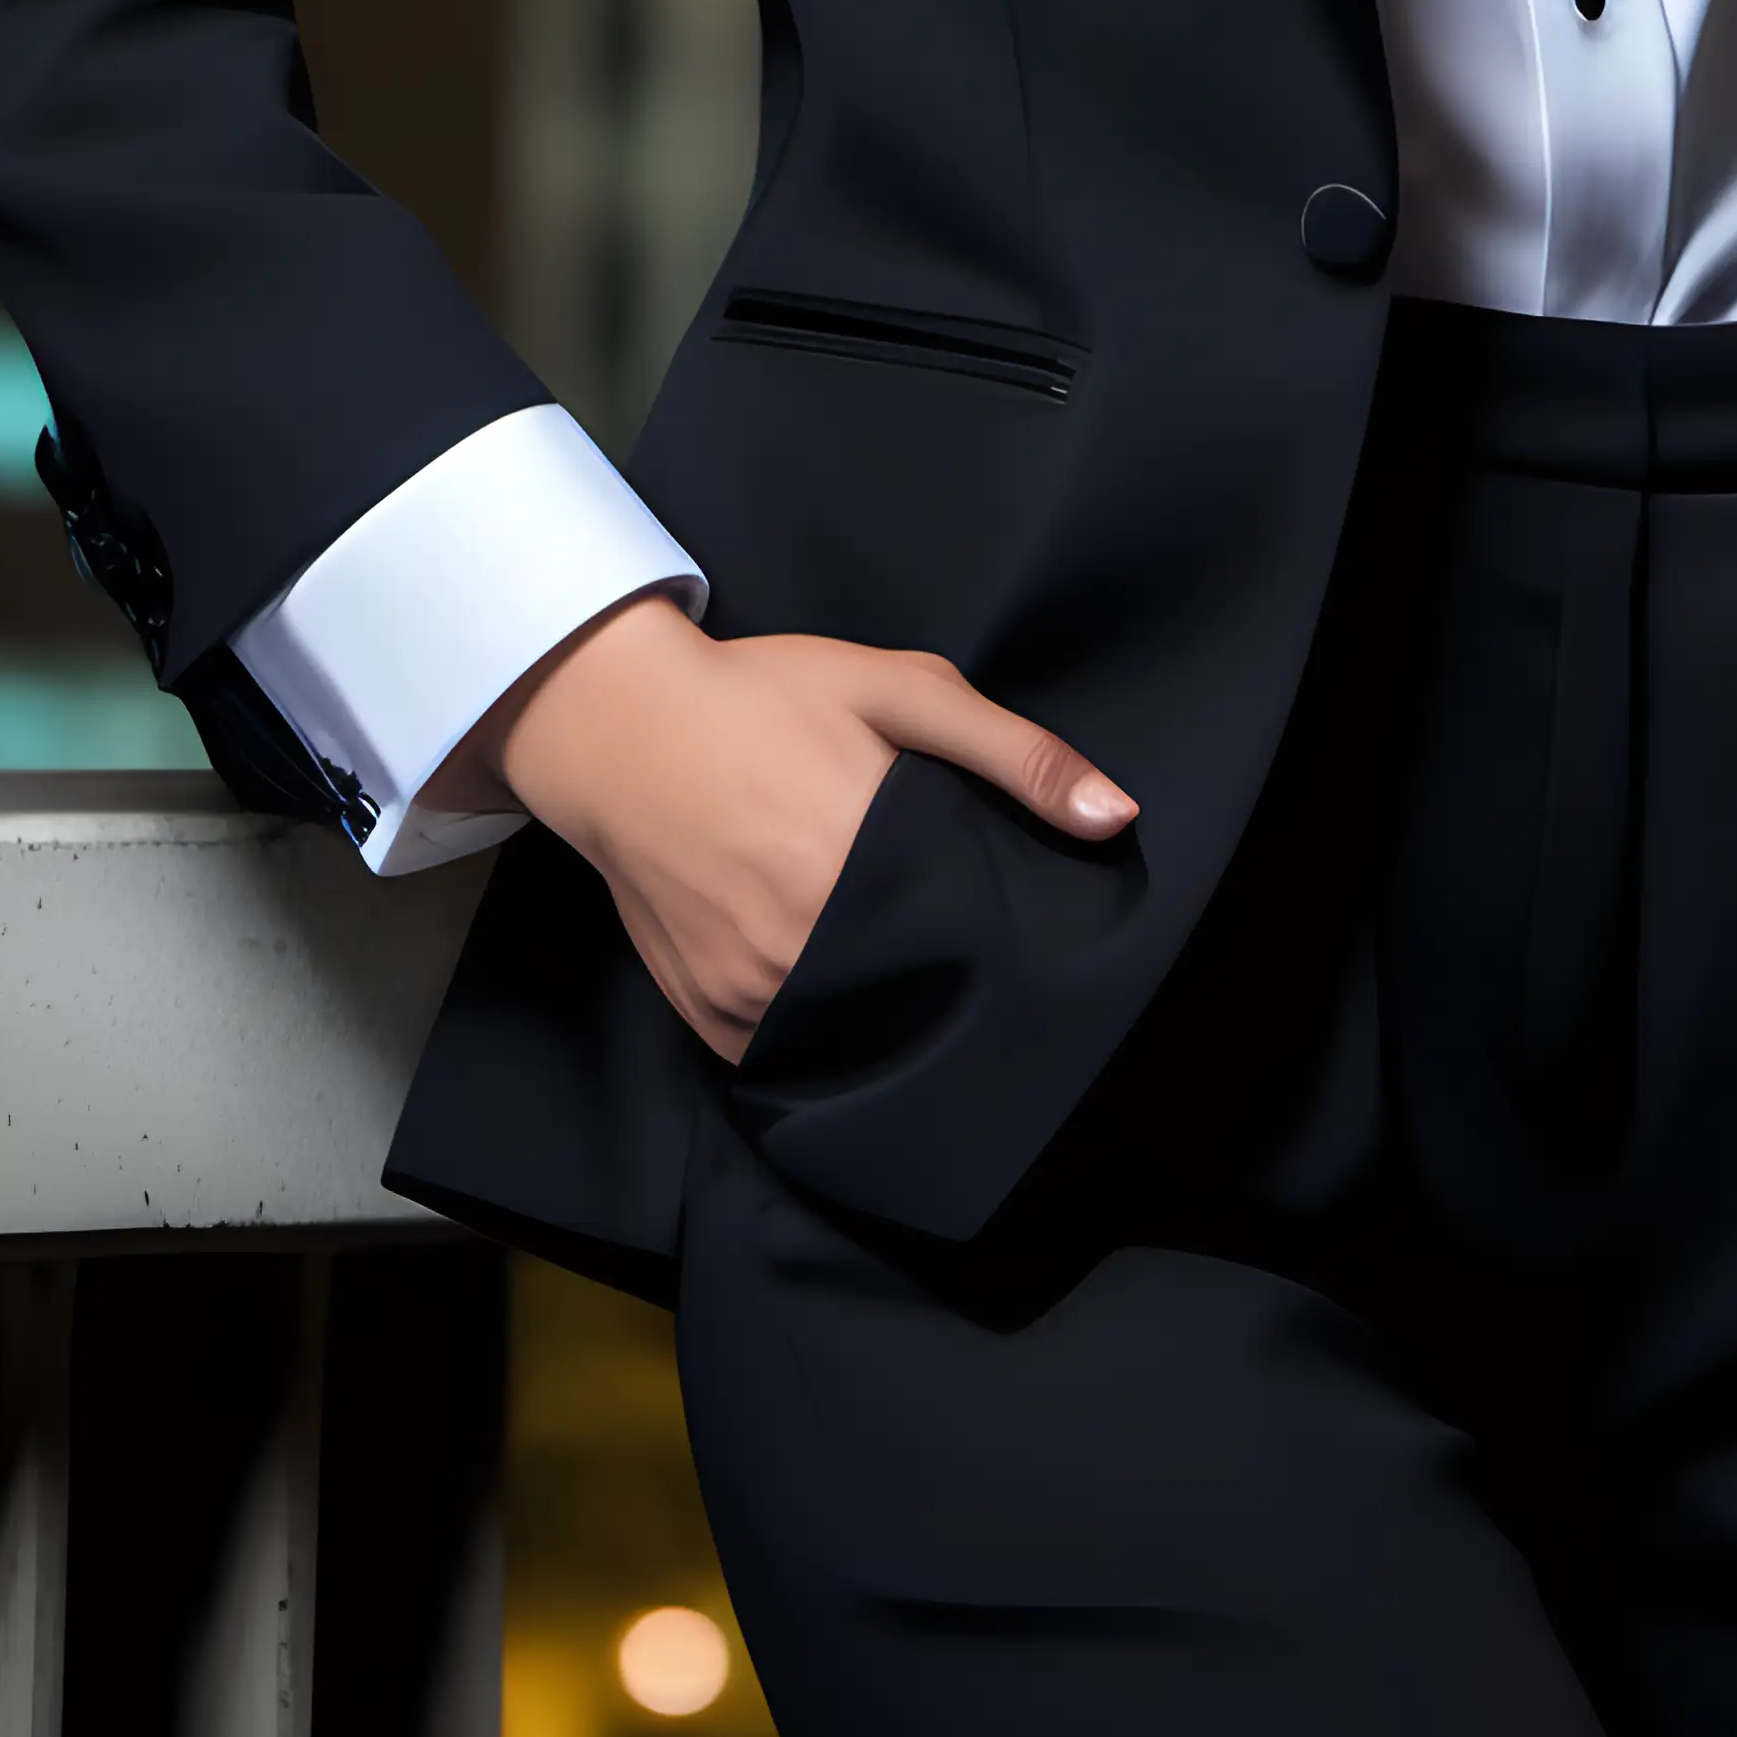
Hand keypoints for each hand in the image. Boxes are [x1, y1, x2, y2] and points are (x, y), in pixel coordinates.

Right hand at [477, 591, 1136, 1061]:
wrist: (617, 727)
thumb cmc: (763, 695)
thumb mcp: (897, 690)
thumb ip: (1013, 753)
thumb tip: (1120, 819)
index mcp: (865, 858)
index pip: (979, 936)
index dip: (1003, 932)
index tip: (1007, 912)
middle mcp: (809, 940)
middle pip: (925, 987)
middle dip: (946, 963)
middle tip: (939, 919)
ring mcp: (756, 989)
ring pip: (861, 1025)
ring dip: (885, 997)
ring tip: (886, 942)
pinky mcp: (714, 1017)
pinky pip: (792, 1046)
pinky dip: (819, 1019)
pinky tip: (825, 967)